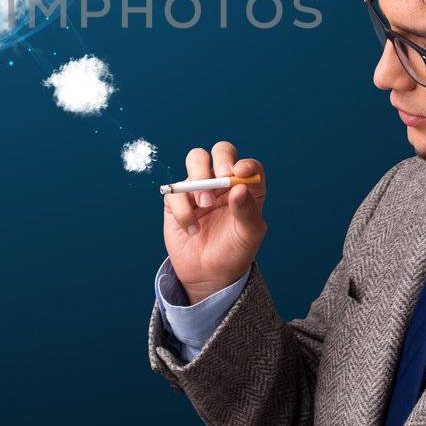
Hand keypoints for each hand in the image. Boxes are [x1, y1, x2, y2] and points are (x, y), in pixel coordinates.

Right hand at [162, 140, 267, 303]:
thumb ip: (248, 211)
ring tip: (204, 203)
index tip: (240, 173)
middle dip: (220, 158)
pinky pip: (176, 191)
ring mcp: (199, 187)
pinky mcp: (178, 199)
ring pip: (196, 159)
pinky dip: (183, 210)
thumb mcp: (249, 235)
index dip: (245, 164)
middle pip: (221, 151)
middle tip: (221, 177)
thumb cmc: (234, 252)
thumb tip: (240, 188)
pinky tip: (192, 230)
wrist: (208, 274)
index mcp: (246, 188)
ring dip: (200, 177)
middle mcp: (223, 182)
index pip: (248, 165)